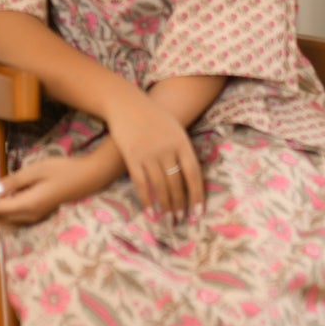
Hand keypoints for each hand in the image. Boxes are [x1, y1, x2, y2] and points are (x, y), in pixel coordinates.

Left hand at [0, 150, 110, 227]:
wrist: (91, 176)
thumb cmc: (65, 169)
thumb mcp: (37, 170)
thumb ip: (14, 182)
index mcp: (28, 205)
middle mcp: (30, 215)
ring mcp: (36, 215)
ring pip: (6, 218)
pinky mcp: (40, 212)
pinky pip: (15, 216)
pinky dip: (3, 208)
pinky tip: (1, 198)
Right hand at [104, 88, 203, 226]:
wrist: (127, 104)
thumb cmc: (154, 117)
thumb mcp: (175, 129)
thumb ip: (182, 151)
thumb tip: (190, 179)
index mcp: (182, 142)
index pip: (193, 175)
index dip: (197, 196)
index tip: (197, 214)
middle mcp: (167, 149)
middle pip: (176, 184)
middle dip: (179, 205)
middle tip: (180, 221)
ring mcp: (148, 153)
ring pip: (159, 187)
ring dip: (165, 207)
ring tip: (167, 221)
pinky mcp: (132, 157)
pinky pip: (141, 184)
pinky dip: (146, 200)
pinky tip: (151, 213)